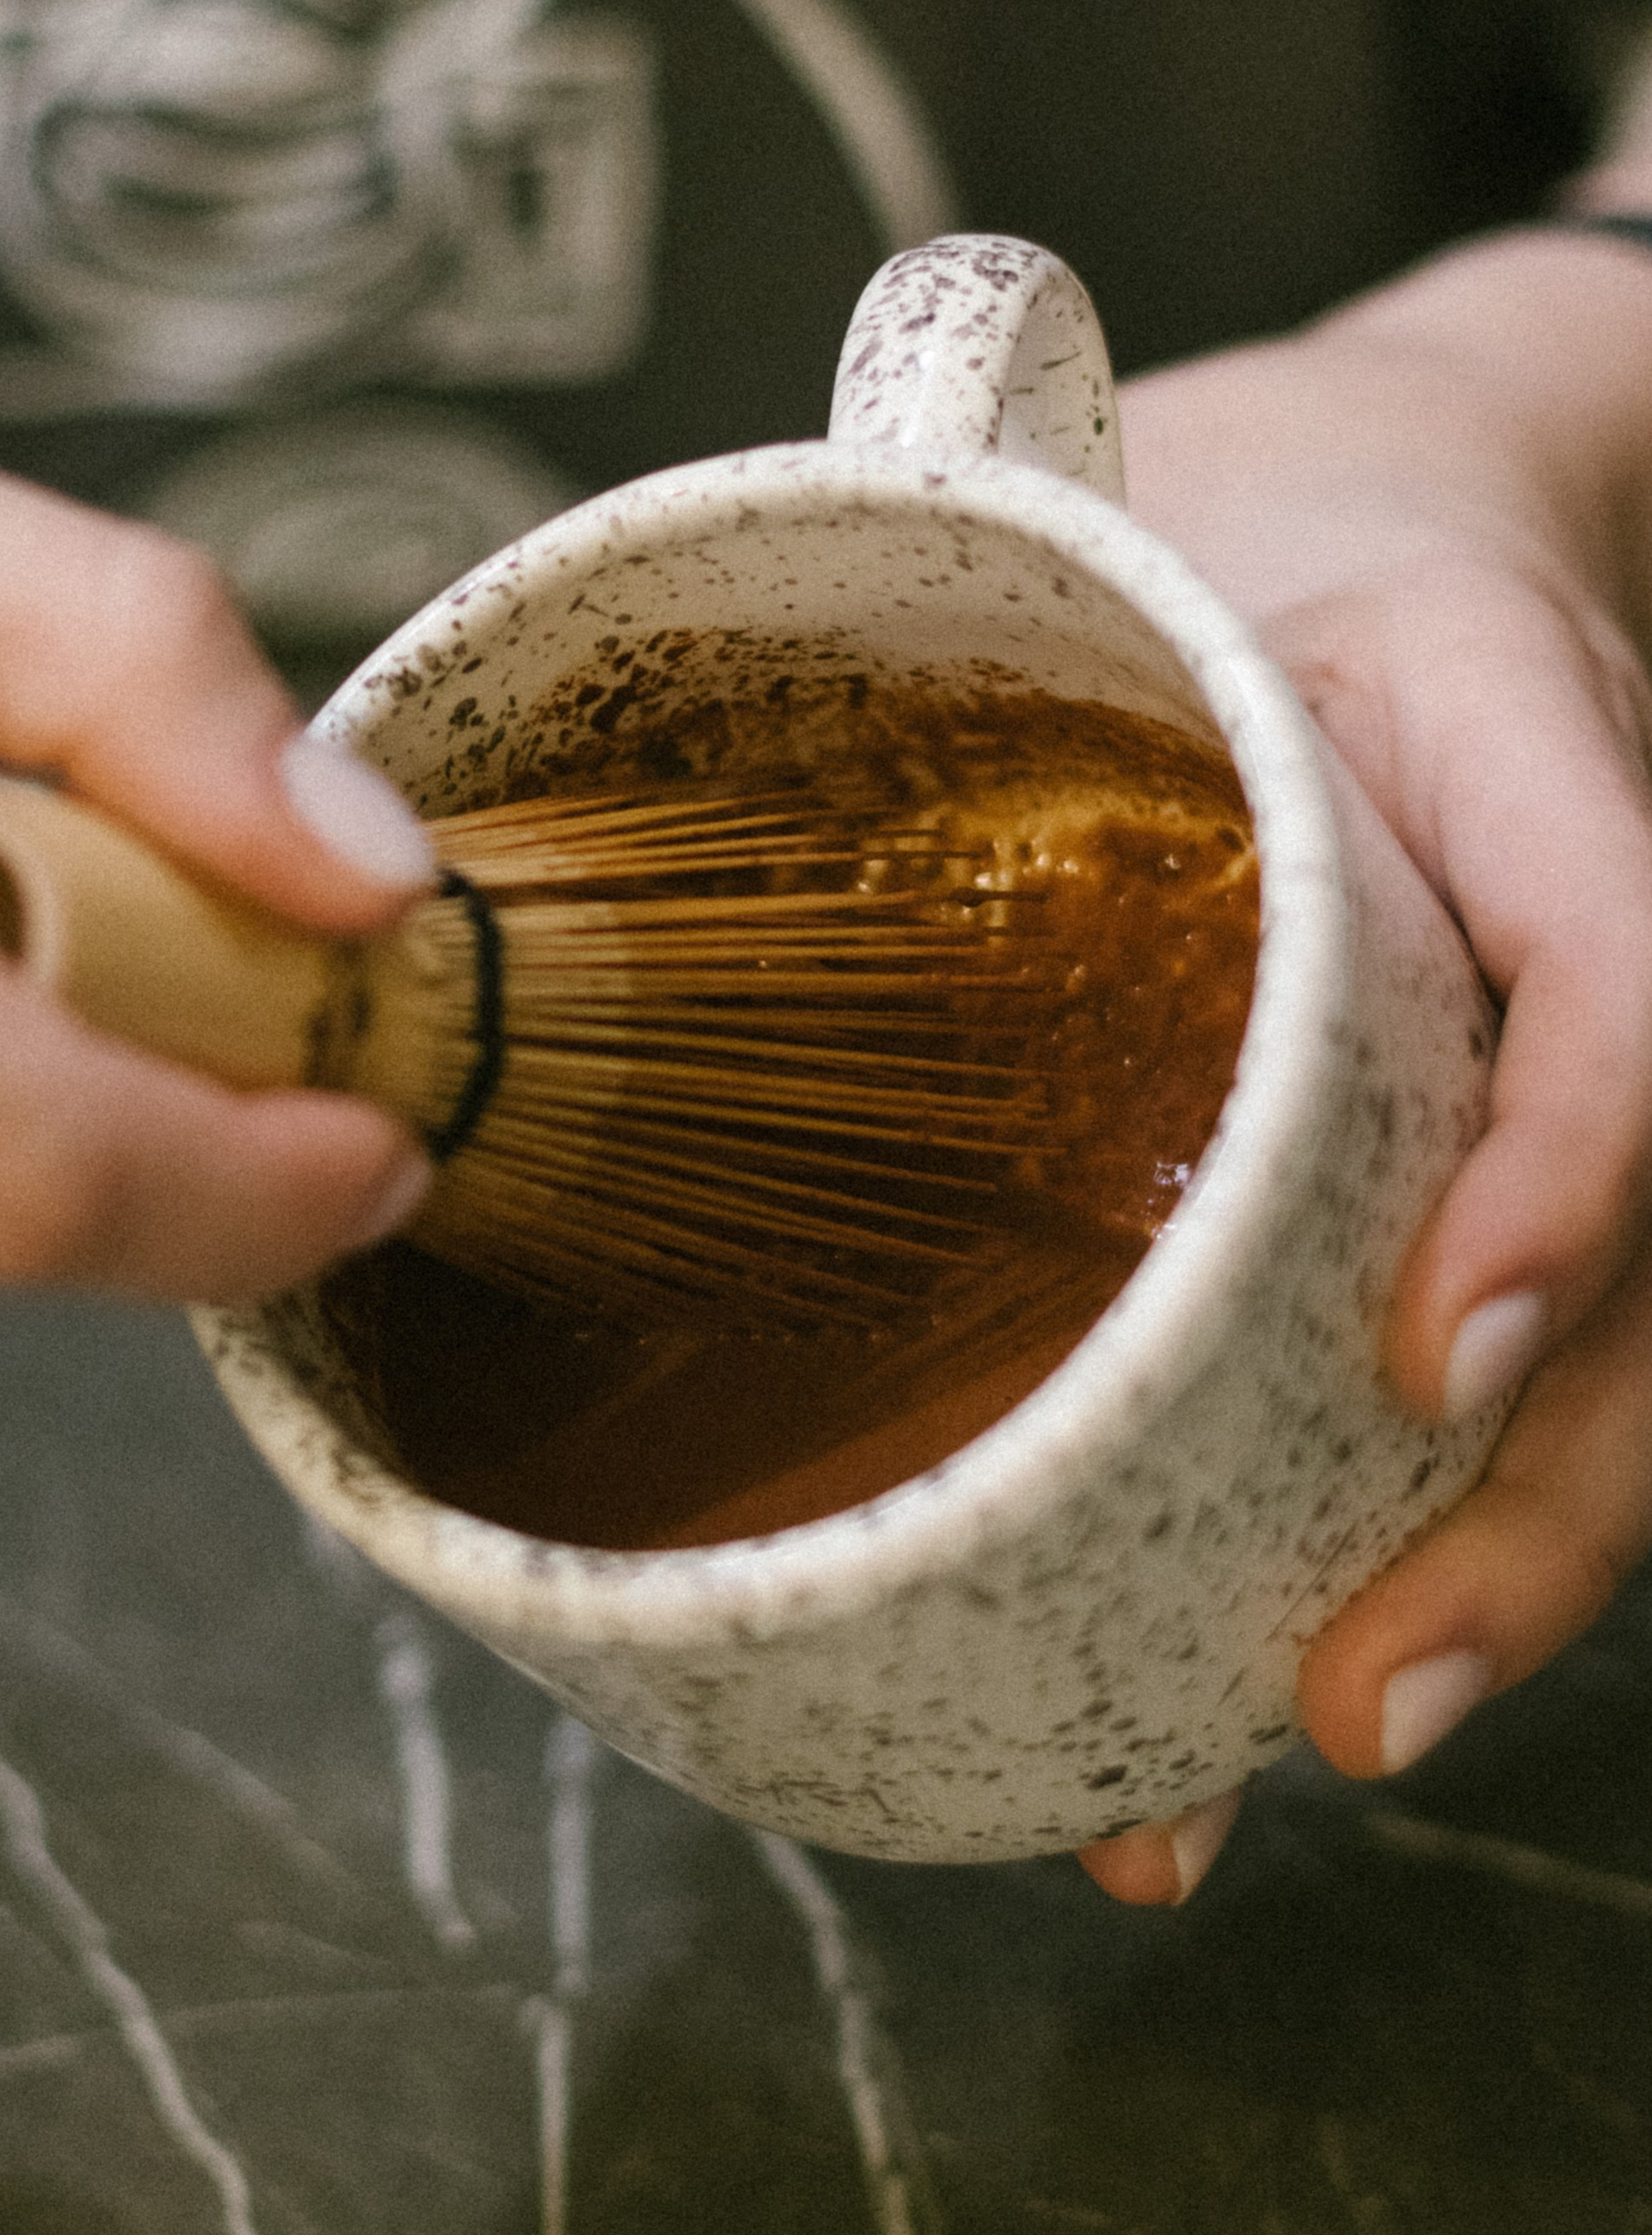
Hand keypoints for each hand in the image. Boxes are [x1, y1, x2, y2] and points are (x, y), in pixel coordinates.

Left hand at [1077, 229, 1651, 1902]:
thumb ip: (974, 528)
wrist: (1384, 499)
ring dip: (1468, 1591)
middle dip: (1532, 1510)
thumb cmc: (1234, 506)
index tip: (1432, 1346)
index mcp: (1527, 742)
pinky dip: (1366, 1546)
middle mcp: (1592, 936)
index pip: (1627, 963)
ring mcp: (1561, 1076)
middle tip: (1353, 1697)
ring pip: (1604, 1375)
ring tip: (1274, 1757)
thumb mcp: (1121, 478)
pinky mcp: (1471, 1171)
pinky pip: (1478, 1370)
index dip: (1569, 1169)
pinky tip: (1204, 1722)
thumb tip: (677, 670)